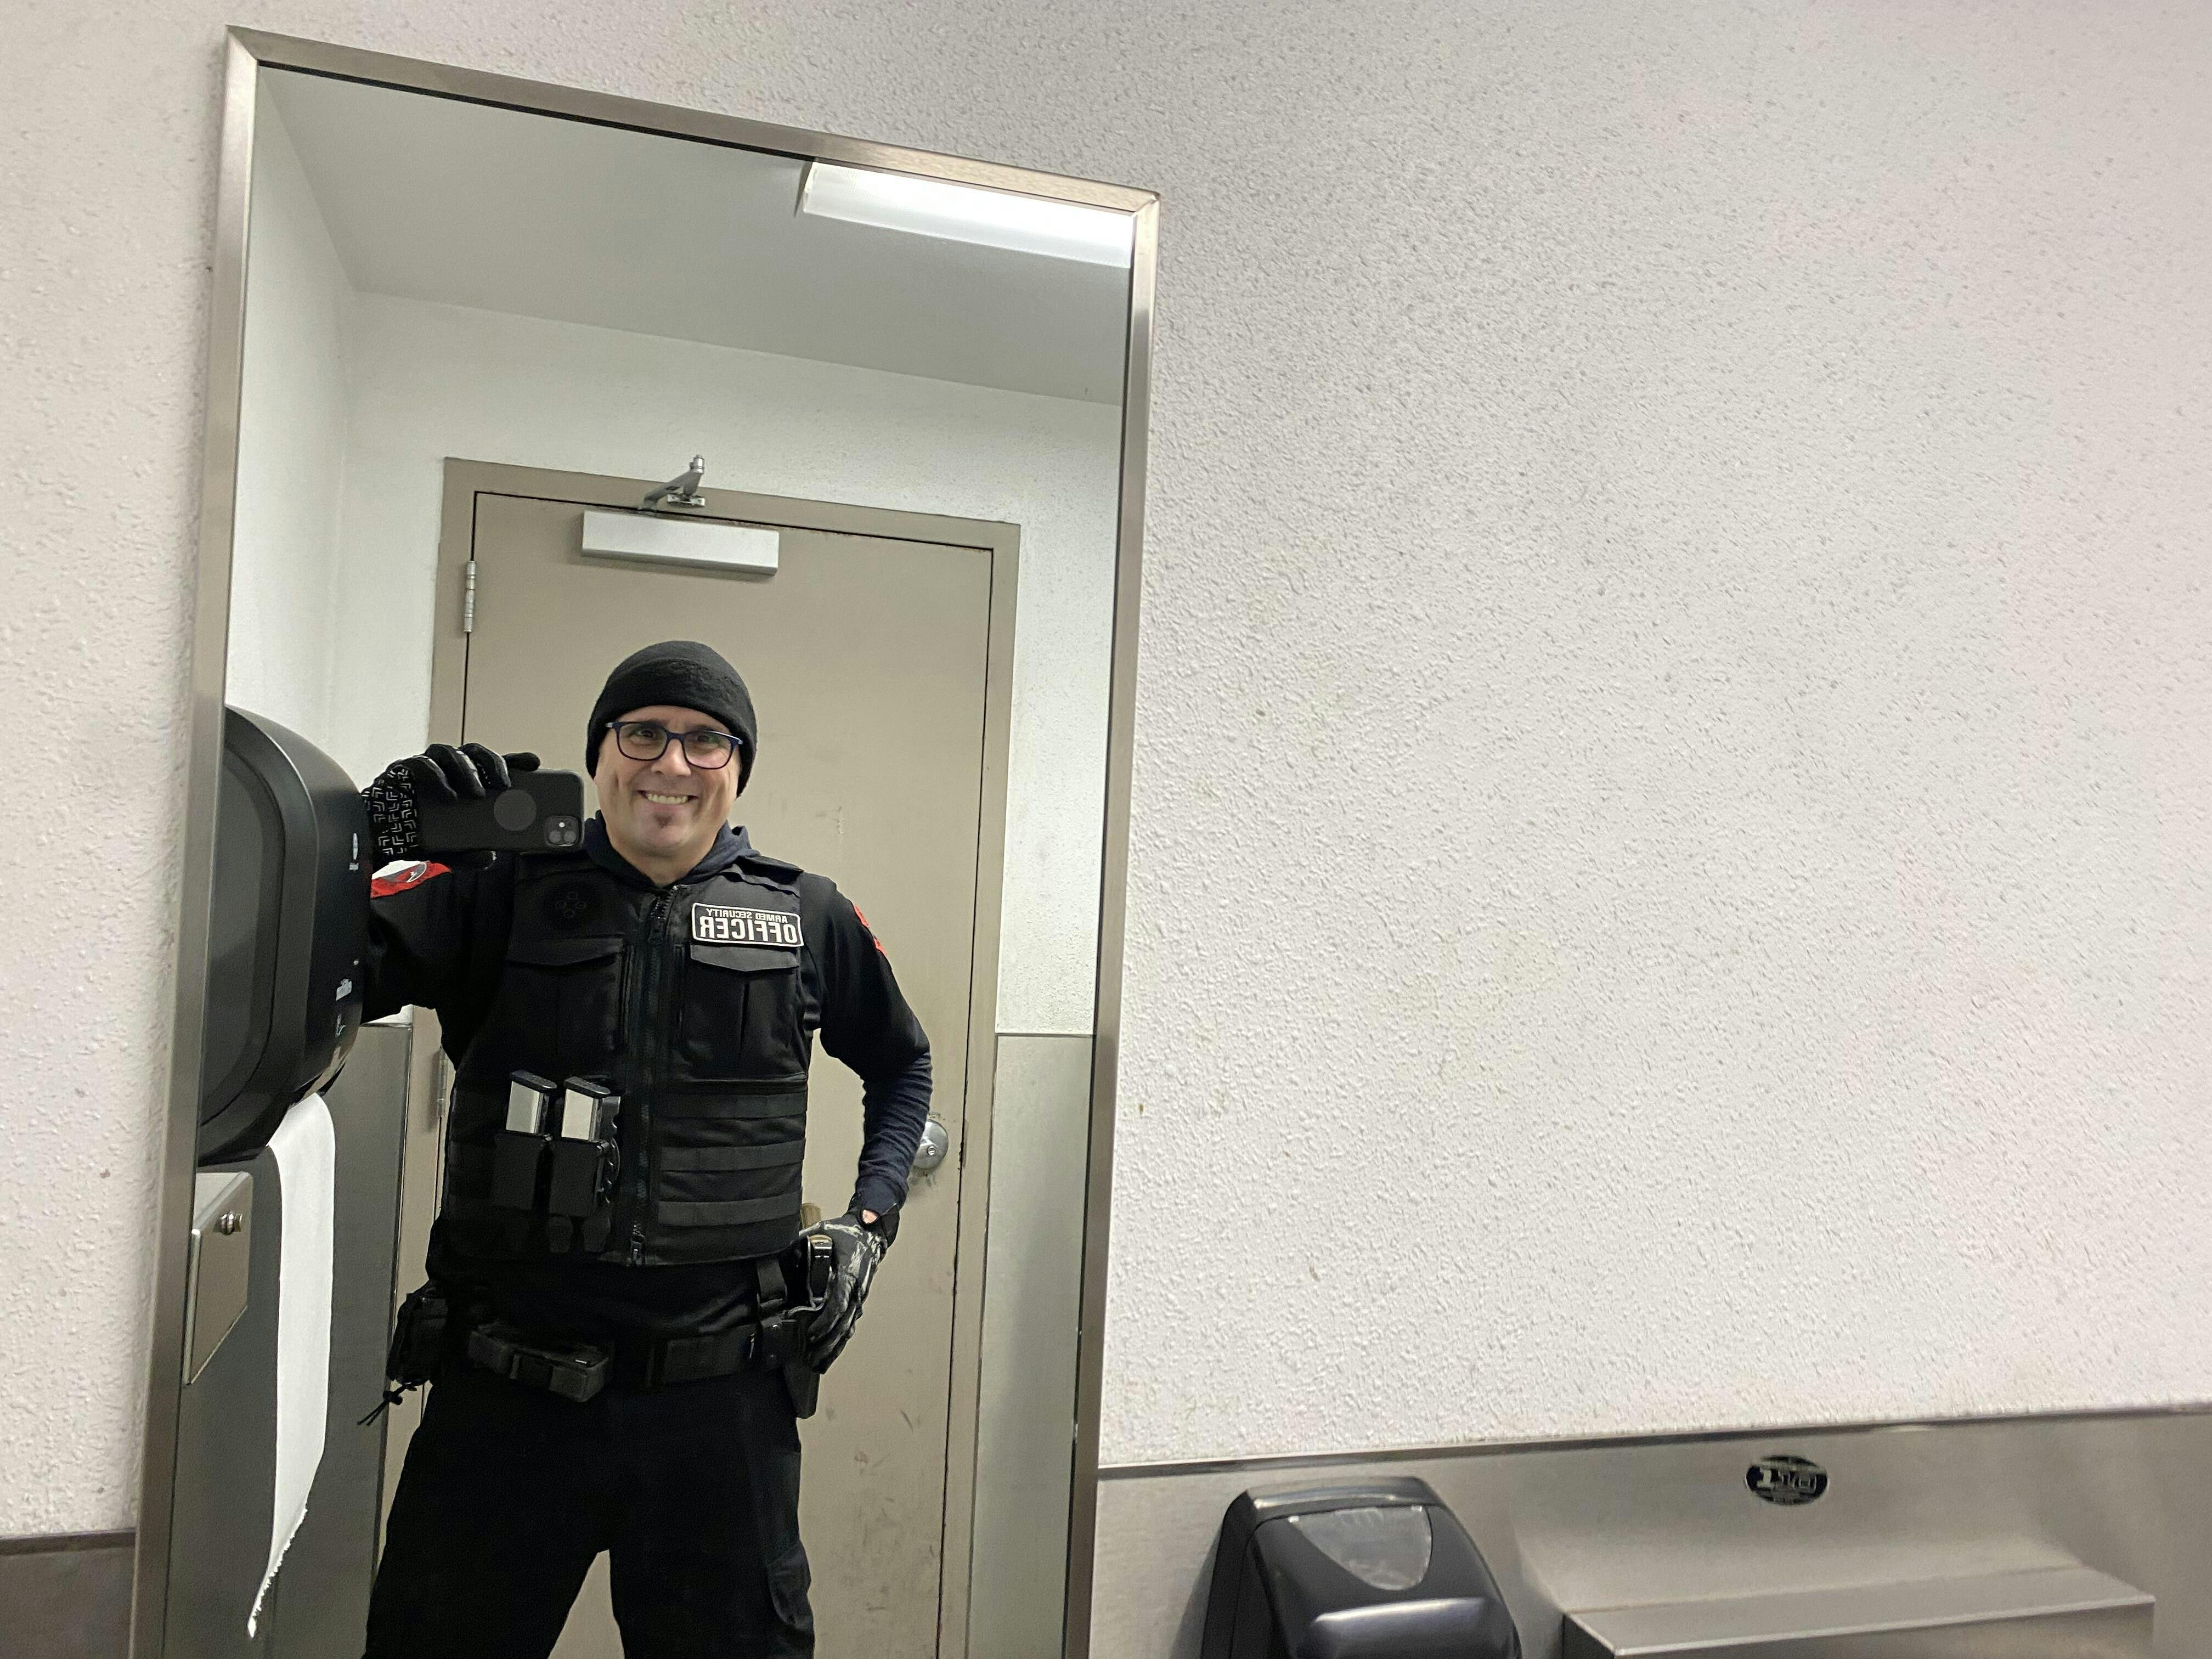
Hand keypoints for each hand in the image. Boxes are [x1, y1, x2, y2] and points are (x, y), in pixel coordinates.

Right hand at [362, 743, 539, 863]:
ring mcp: (424, 766)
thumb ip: (468, 856)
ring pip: (450, 752)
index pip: (492, 764)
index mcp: (464, 781)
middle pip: (475, 751)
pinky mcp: (401, 770)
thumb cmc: (418, 837)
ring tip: (478, 794)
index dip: (514, 760)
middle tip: (505, 786)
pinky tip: (448, 795)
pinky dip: (437, 777)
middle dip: (494, 764)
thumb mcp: (449, 852)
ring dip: (468, 771)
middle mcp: (446, 769)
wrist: (376, 840)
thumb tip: (489, 858)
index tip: (534, 762)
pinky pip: (421, 763)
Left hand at [799, 1209, 890, 1372]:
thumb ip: (803, 1240)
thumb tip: (781, 1246)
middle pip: (844, 1323)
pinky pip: (849, 1324)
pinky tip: (830, 1354)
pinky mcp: (857, 1301)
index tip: (812, 1334)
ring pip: (848, 1328)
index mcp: (850, 1274)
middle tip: (810, 1358)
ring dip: (834, 1347)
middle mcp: (857, 1289)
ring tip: (817, 1363)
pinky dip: (840, 1341)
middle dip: (827, 1343)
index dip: (826, 1321)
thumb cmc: (847, 1233)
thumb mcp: (823, 1231)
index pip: (839, 1303)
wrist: (869, 1233)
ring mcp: (859, 1297)